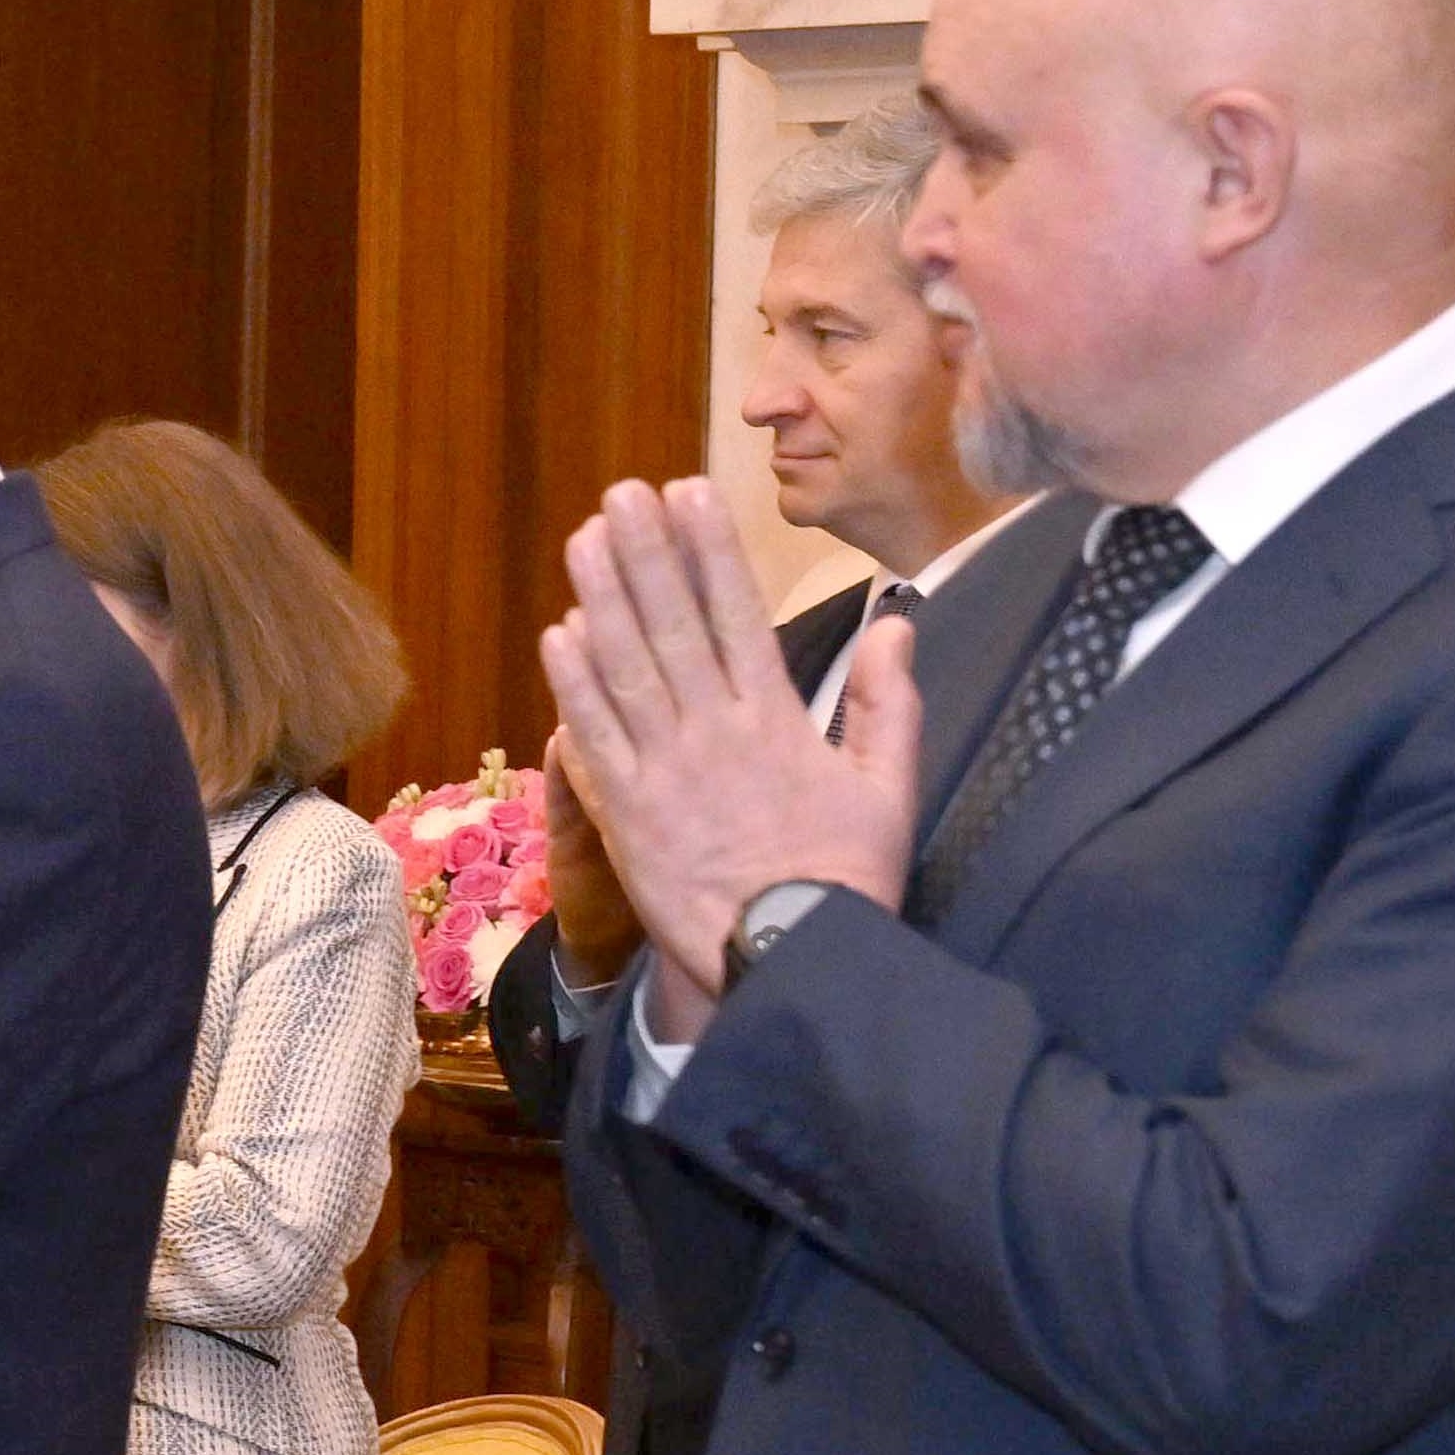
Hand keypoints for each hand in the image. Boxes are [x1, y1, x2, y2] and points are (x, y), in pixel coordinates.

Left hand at [531, 479, 914, 1029]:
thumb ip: (889, 702)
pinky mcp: (627, 816)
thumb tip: (894, 623)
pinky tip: (560, 633)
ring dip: (603, 598)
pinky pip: (594, 739)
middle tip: (622, 493)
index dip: (710, 550)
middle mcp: (716, 733)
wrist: (793, 961)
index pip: (738, 615)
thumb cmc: (844, 877)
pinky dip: (575, 685)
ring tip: (585, 539)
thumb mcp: (889, 786)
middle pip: (673, 626)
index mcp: (777, 720)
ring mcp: (665, 772)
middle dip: (647, 553)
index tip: (689, 493)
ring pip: (626, 669)